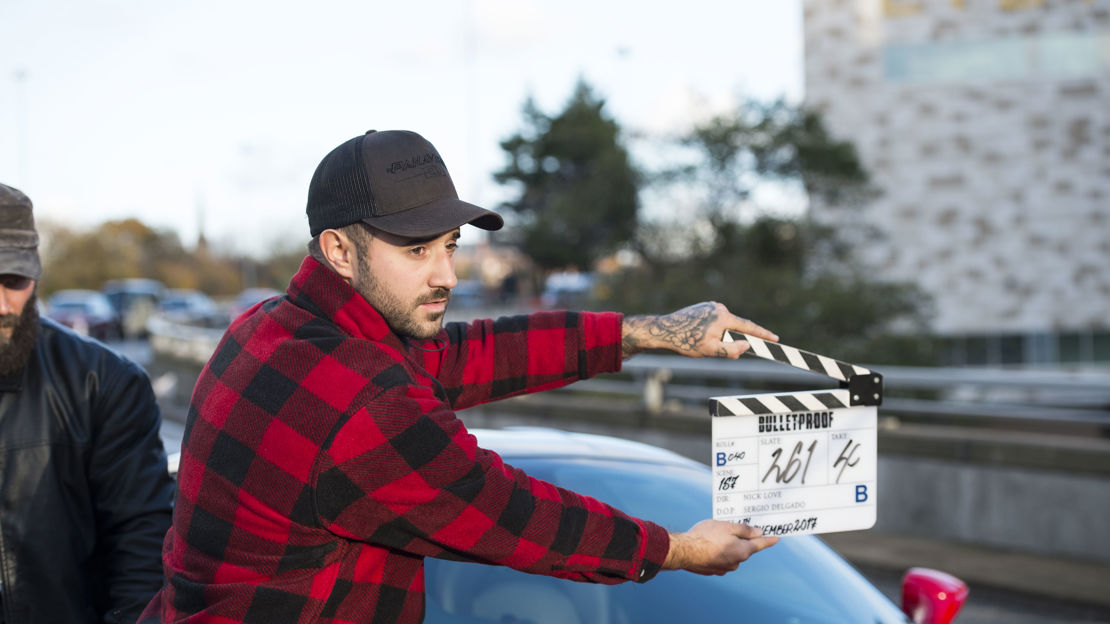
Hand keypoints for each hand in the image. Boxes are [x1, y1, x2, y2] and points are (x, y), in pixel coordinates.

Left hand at [621, 301, 777, 357]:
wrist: (663, 330)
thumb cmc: (686, 341)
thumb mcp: (710, 351)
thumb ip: (731, 350)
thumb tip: (747, 346)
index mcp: (723, 317)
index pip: (748, 327)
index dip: (763, 334)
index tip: (775, 338)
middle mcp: (719, 307)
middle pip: (734, 327)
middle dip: (730, 340)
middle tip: (712, 349)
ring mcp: (710, 305)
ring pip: (723, 325)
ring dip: (719, 336)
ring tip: (699, 343)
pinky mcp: (703, 307)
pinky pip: (714, 321)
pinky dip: (713, 330)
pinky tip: (697, 336)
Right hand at [663, 520, 778, 575]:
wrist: (684, 551)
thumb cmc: (705, 536)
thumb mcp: (727, 526)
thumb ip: (744, 530)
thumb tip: (758, 532)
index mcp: (742, 551)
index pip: (760, 544)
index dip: (769, 540)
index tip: (777, 538)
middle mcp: (736, 562)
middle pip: (743, 548)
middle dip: (740, 539)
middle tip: (731, 527)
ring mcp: (724, 568)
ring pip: (731, 554)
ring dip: (727, 546)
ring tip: (713, 535)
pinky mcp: (712, 570)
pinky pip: (720, 559)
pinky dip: (717, 553)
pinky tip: (707, 545)